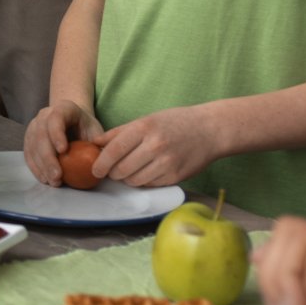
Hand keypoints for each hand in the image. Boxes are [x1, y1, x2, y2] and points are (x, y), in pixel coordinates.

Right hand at [23, 100, 104, 186]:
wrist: (73, 122)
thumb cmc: (86, 128)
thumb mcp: (96, 131)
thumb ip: (98, 143)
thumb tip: (103, 162)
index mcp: (63, 108)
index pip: (56, 119)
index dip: (57, 134)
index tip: (63, 151)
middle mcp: (44, 115)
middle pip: (41, 135)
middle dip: (48, 158)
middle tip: (57, 176)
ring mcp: (34, 126)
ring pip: (33, 146)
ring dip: (42, 166)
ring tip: (53, 182)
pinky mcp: (29, 139)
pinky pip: (28, 154)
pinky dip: (35, 167)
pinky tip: (44, 179)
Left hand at [91, 105, 219, 186]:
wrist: (210, 130)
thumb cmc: (175, 122)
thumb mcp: (146, 120)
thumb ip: (119, 132)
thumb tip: (95, 143)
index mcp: (144, 128)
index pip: (114, 150)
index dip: (101, 163)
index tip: (95, 170)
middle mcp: (155, 146)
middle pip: (121, 170)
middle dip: (112, 173)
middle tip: (112, 170)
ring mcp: (166, 163)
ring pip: (134, 181)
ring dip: (127, 179)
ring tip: (130, 170)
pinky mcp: (175, 177)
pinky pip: (150, 185)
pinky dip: (143, 181)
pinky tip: (147, 171)